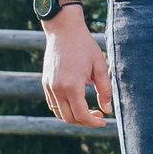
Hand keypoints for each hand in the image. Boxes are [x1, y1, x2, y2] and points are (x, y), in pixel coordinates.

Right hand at [41, 10, 113, 125]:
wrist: (64, 31)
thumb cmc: (85, 46)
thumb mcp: (100, 67)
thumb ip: (105, 90)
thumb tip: (108, 110)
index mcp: (71, 86)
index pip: (81, 115)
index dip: (93, 122)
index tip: (103, 121)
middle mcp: (57, 88)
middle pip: (69, 118)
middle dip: (85, 121)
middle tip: (98, 116)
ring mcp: (48, 86)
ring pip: (59, 113)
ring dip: (73, 116)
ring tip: (88, 110)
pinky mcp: (45, 83)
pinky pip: (53, 104)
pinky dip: (64, 108)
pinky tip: (77, 102)